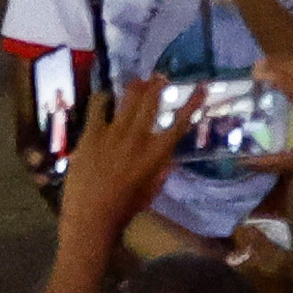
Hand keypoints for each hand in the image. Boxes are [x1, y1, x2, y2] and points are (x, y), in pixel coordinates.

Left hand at [54, 83, 180, 243]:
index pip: (181, 122)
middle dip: (158, 85)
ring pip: (129, 99)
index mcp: (157, 153)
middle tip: (161, 76)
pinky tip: (105, 97)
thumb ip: (161, 172)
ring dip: (137, 86)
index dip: (193, 102)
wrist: (91, 216)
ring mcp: (114, 132)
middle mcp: (139, 136)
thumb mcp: (151, 191)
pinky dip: (103, 98)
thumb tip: (169, 159)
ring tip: (139, 80)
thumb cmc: (124, 209)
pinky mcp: (92, 133)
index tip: (202, 87)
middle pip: (152, 102)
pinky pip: (99, 106)